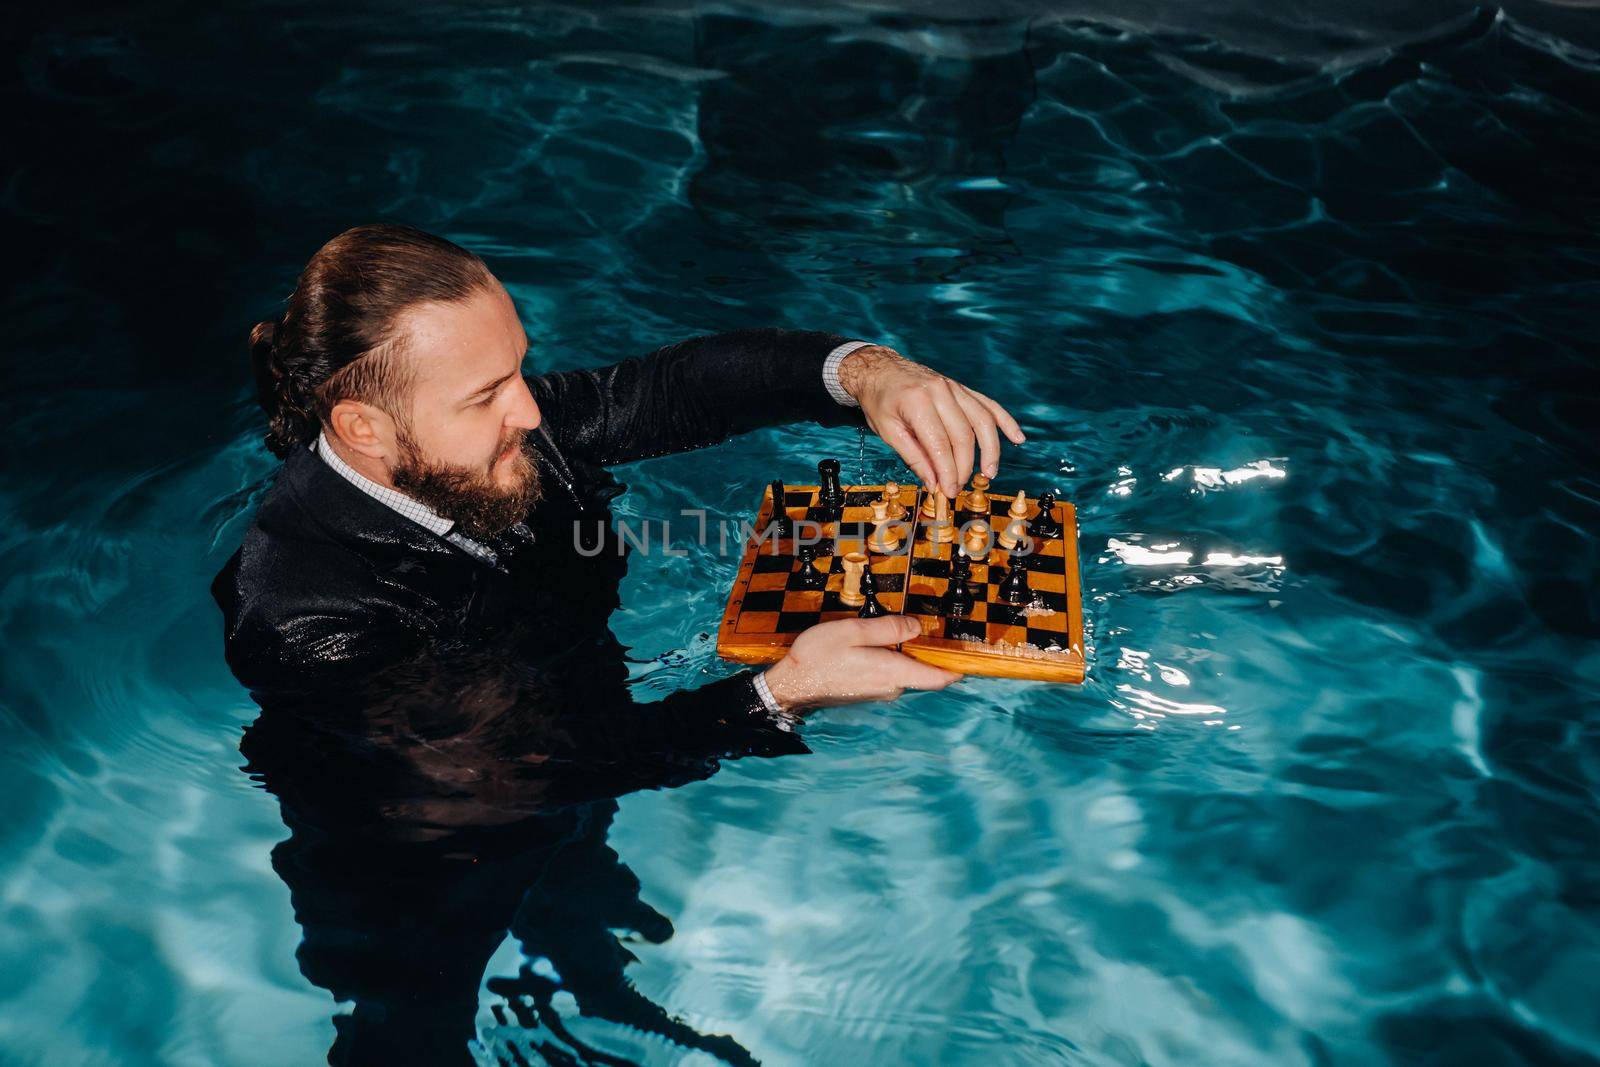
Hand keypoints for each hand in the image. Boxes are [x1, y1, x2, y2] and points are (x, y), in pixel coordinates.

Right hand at [762, 615, 960, 710]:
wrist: (792, 685)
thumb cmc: (819, 656)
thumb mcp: (853, 632)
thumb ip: (888, 628)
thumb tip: (917, 627)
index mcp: (892, 671)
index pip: (937, 678)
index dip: (957, 669)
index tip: (972, 659)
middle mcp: (891, 687)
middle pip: (921, 672)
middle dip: (925, 652)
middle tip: (929, 628)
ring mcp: (878, 692)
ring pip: (903, 672)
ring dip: (904, 655)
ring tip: (895, 631)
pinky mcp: (866, 692)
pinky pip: (888, 675)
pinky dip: (889, 660)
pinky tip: (873, 646)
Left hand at [839, 345, 1025, 498]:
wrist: (880, 369)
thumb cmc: (880, 401)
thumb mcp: (887, 431)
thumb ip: (913, 457)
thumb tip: (934, 482)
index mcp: (917, 402)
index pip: (940, 445)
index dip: (947, 472)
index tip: (948, 491)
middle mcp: (940, 392)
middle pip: (963, 436)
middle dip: (964, 467)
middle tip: (958, 487)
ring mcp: (954, 388)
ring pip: (982, 421)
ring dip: (990, 450)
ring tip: (989, 473)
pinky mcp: (961, 389)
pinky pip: (988, 405)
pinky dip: (1005, 422)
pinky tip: (1017, 438)